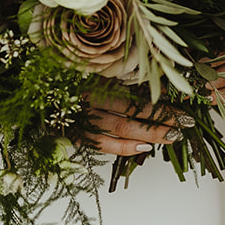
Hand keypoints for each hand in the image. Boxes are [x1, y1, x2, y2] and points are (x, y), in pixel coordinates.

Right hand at [84, 75, 224, 156]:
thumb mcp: (97, 76)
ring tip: (171, 137)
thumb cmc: (70, 85)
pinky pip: (104, 144)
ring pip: (122, 129)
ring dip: (150, 134)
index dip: (161, 103)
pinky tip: (143, 147)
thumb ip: (123, 81)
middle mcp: (91, 100)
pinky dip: (125, 147)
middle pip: (133, 111)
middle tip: (185, 124)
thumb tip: (157, 88)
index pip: (136, 94)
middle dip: (162, 119)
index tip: (183, 107)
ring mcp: (84, 119)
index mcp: (97, 81)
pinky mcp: (77, 136)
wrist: (40, 100)